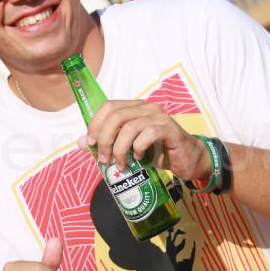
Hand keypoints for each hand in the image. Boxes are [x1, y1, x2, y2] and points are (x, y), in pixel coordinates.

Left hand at [82, 100, 209, 182]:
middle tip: (104, 158)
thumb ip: (107, 143)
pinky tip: (139, 158)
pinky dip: (138, 148)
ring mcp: (159, 117)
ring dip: (120, 149)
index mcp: (135, 108)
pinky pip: (148, 134)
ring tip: (120, 164)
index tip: (90, 143)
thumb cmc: (158, 153)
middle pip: (116, 116)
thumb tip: (81, 142)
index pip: (108, 106)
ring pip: (129, 127)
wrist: (188, 161)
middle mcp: (147, 108)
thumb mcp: (129, 148)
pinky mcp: (170, 130)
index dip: (95, 123)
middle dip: (104, 139)